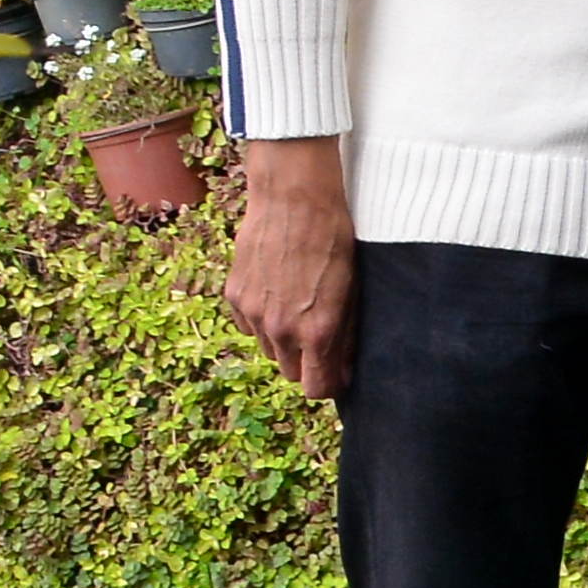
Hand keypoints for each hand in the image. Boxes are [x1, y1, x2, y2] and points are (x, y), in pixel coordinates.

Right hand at [223, 137, 355, 400]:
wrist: (295, 199)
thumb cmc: (334, 239)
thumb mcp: (353, 288)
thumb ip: (346, 333)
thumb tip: (344, 370)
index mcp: (317, 331)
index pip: (316, 388)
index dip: (329, 384)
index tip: (337, 373)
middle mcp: (281, 329)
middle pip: (290, 372)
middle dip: (307, 361)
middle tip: (320, 334)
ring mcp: (253, 314)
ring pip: (269, 350)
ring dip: (284, 340)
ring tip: (300, 306)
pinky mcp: (234, 296)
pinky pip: (250, 326)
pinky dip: (262, 318)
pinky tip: (278, 291)